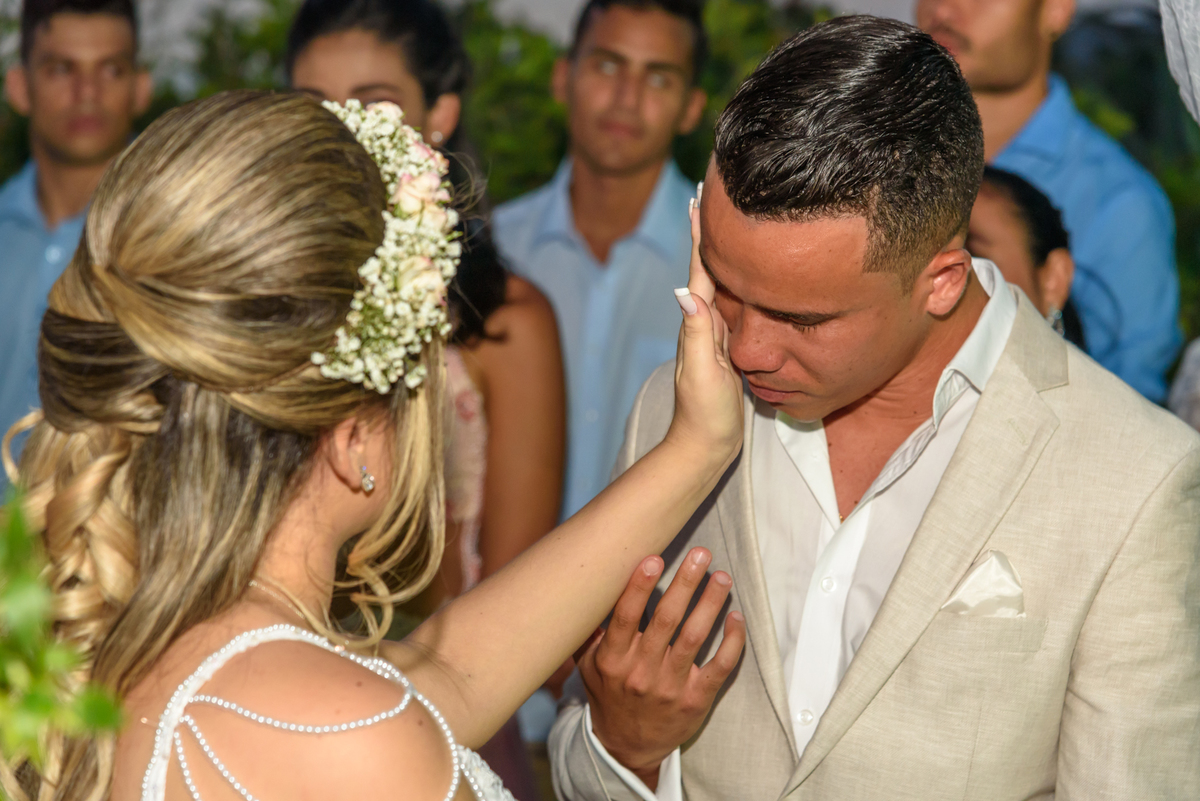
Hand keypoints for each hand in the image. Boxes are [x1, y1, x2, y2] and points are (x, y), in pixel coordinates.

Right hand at [577, 547, 746, 790]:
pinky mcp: (695, 700)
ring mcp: (670, 687)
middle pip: (666, 621)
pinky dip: (730, 641)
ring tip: (722, 578)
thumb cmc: (610, 696)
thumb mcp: (589, 667)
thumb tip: (589, 589)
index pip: (626, 617)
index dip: (639, 586)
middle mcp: (641, 672)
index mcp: (613, 660)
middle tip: (701, 555)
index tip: (654, 558)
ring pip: (694, 638)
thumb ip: (589, 632)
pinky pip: (719, 667)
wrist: (627, 748)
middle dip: (685, 583)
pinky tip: (736, 617)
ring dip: (710, 604)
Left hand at [667, 184, 743, 468]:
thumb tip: (685, 292)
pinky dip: (735, 282)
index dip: (702, 234)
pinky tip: (744, 274)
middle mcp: (703, 324)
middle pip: (710, 267)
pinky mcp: (728, 348)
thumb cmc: (705, 414)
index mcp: (697, 324)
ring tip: (730, 221)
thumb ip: (696, 335)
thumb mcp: (703, 374)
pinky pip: (732, 305)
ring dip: (724, 252)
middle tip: (715, 193)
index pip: (700, 270)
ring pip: (722, 284)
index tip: (699, 197)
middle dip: (712, 231)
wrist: (705, 446)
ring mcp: (714, 335)